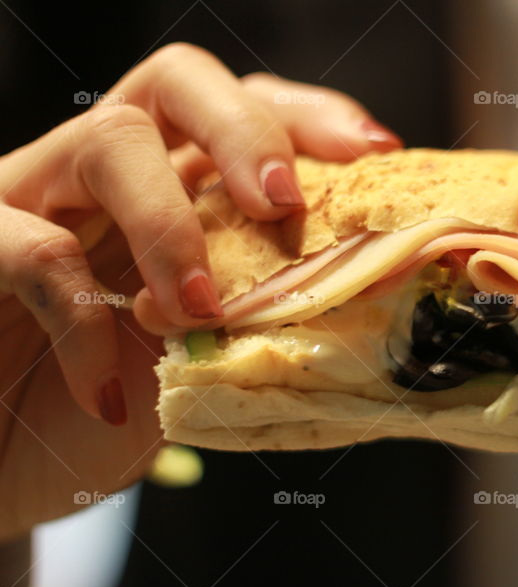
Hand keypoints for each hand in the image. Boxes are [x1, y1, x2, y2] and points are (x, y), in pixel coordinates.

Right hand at [0, 42, 401, 539]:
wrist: (6, 465)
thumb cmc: (110, 407)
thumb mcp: (208, 363)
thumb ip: (268, 325)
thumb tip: (370, 324)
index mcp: (180, 188)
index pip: (248, 108)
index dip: (311, 118)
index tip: (374, 154)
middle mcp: (113, 177)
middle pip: (178, 83)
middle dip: (244, 129)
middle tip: (280, 202)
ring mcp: (39, 200)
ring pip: (108, 141)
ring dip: (172, 226)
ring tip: (198, 312)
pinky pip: (36, 252)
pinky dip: (85, 324)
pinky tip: (112, 395)